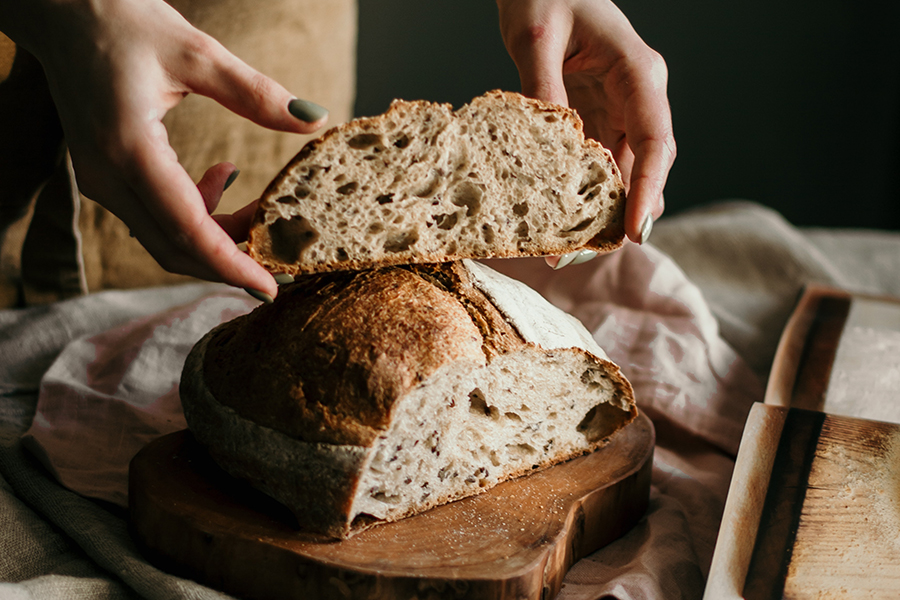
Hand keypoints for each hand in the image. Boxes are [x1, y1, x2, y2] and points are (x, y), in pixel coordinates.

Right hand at [0, 0, 328, 298]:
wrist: (60, 11)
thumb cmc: (122, 21)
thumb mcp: (197, 53)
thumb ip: (256, 93)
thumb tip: (314, 119)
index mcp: (128, 149)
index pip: (186, 230)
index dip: (230, 265)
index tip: (270, 288)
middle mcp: (107, 176)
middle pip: (174, 247)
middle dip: (230, 260)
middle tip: (281, 260)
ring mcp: (100, 180)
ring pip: (165, 236)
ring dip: (216, 236)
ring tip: (260, 209)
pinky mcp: (105, 176)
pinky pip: (154, 215)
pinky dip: (196, 213)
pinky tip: (224, 177)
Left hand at [496, 0, 674, 245]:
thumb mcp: (535, 35)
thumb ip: (543, 87)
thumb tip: (549, 146)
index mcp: (638, 72)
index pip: (657, 140)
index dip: (648, 190)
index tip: (634, 232)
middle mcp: (638, 97)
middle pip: (646, 168)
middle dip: (621, 215)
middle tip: (579, 254)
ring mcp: (620, 111)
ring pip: (625, 174)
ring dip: (601, 213)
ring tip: (564, 250)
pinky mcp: (599, 121)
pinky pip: (600, 166)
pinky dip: (584, 196)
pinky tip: (559, 222)